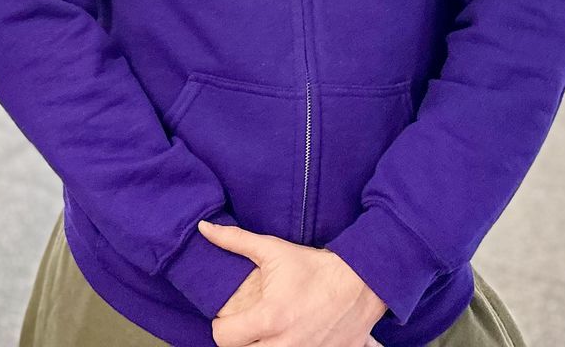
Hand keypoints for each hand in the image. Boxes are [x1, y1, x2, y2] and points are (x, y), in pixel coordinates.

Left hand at [198, 221, 384, 346]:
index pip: (224, 338)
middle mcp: (286, 343)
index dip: (222, 327)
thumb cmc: (314, 266)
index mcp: (270, 318)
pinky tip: (290, 340)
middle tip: (247, 329)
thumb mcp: (272, 249)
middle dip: (241, 342)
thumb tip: (204, 228)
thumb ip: (234, 240)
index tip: (229, 319)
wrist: (361, 281)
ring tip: (267, 335)